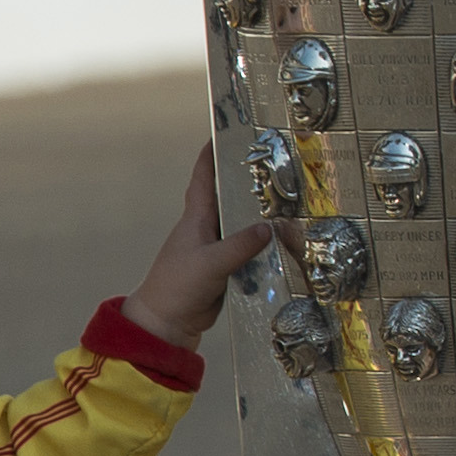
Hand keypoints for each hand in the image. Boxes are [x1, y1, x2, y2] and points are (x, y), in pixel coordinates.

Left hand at [128, 144, 283, 350]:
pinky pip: (248, 250)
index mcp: (196, 219)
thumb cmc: (178, 286)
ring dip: (260, 215)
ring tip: (288, 200)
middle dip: (246, 180)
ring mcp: (216, 249)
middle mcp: (206, 229)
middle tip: (273, 164)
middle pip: (228, 197)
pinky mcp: (226, 269)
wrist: (167, 323)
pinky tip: (283, 241)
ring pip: (242, 225)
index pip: (203, 178)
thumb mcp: (210, 263)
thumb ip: (239, 246)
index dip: (211, 154)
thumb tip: (269, 228)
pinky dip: (263, 245)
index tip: (224, 133)